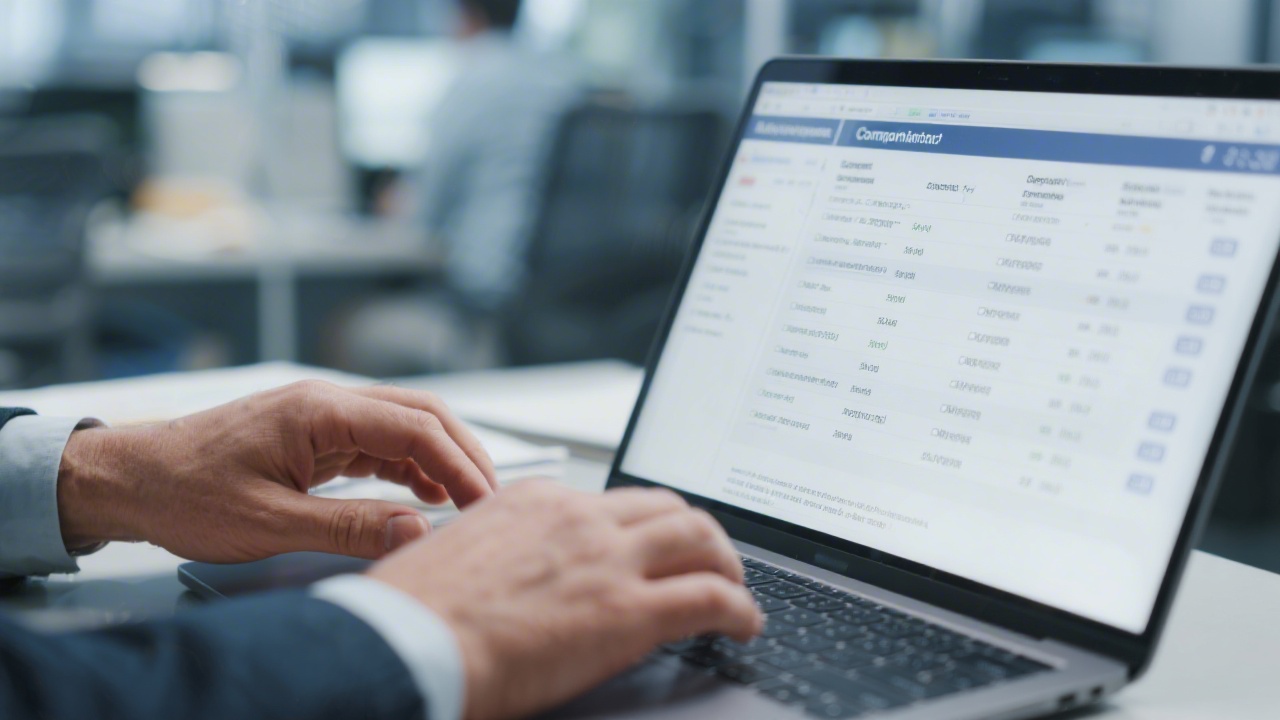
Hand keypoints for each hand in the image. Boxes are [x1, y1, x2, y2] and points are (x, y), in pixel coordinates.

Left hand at [55, 381, 497, 561]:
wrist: (129, 478)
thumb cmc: (183, 492)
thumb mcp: (268, 522)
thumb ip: (347, 526)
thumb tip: (414, 530)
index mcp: (319, 411)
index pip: (415, 427)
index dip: (460, 465)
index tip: (485, 502)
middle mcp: (327, 401)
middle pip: (421, 413)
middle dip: (464, 453)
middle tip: (490, 500)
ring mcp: (322, 415)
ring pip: (405, 424)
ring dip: (440, 458)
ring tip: (466, 502)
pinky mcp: (315, 434)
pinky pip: (379, 441)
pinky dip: (410, 465)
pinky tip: (422, 495)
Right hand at [368, 481, 762, 719]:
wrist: (405, 643)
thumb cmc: (414, 613)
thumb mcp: (458, 556)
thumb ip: (500, 554)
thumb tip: (511, 576)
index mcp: (537, 501)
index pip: (613, 501)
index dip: (643, 526)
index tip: (652, 546)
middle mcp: (579, 517)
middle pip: (667, 507)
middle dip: (697, 533)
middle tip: (708, 559)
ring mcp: (608, 559)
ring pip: (699, 537)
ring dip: (726, 562)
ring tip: (734, 587)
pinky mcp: (629, 610)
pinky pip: (710, 598)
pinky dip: (740, 609)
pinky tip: (745, 624)